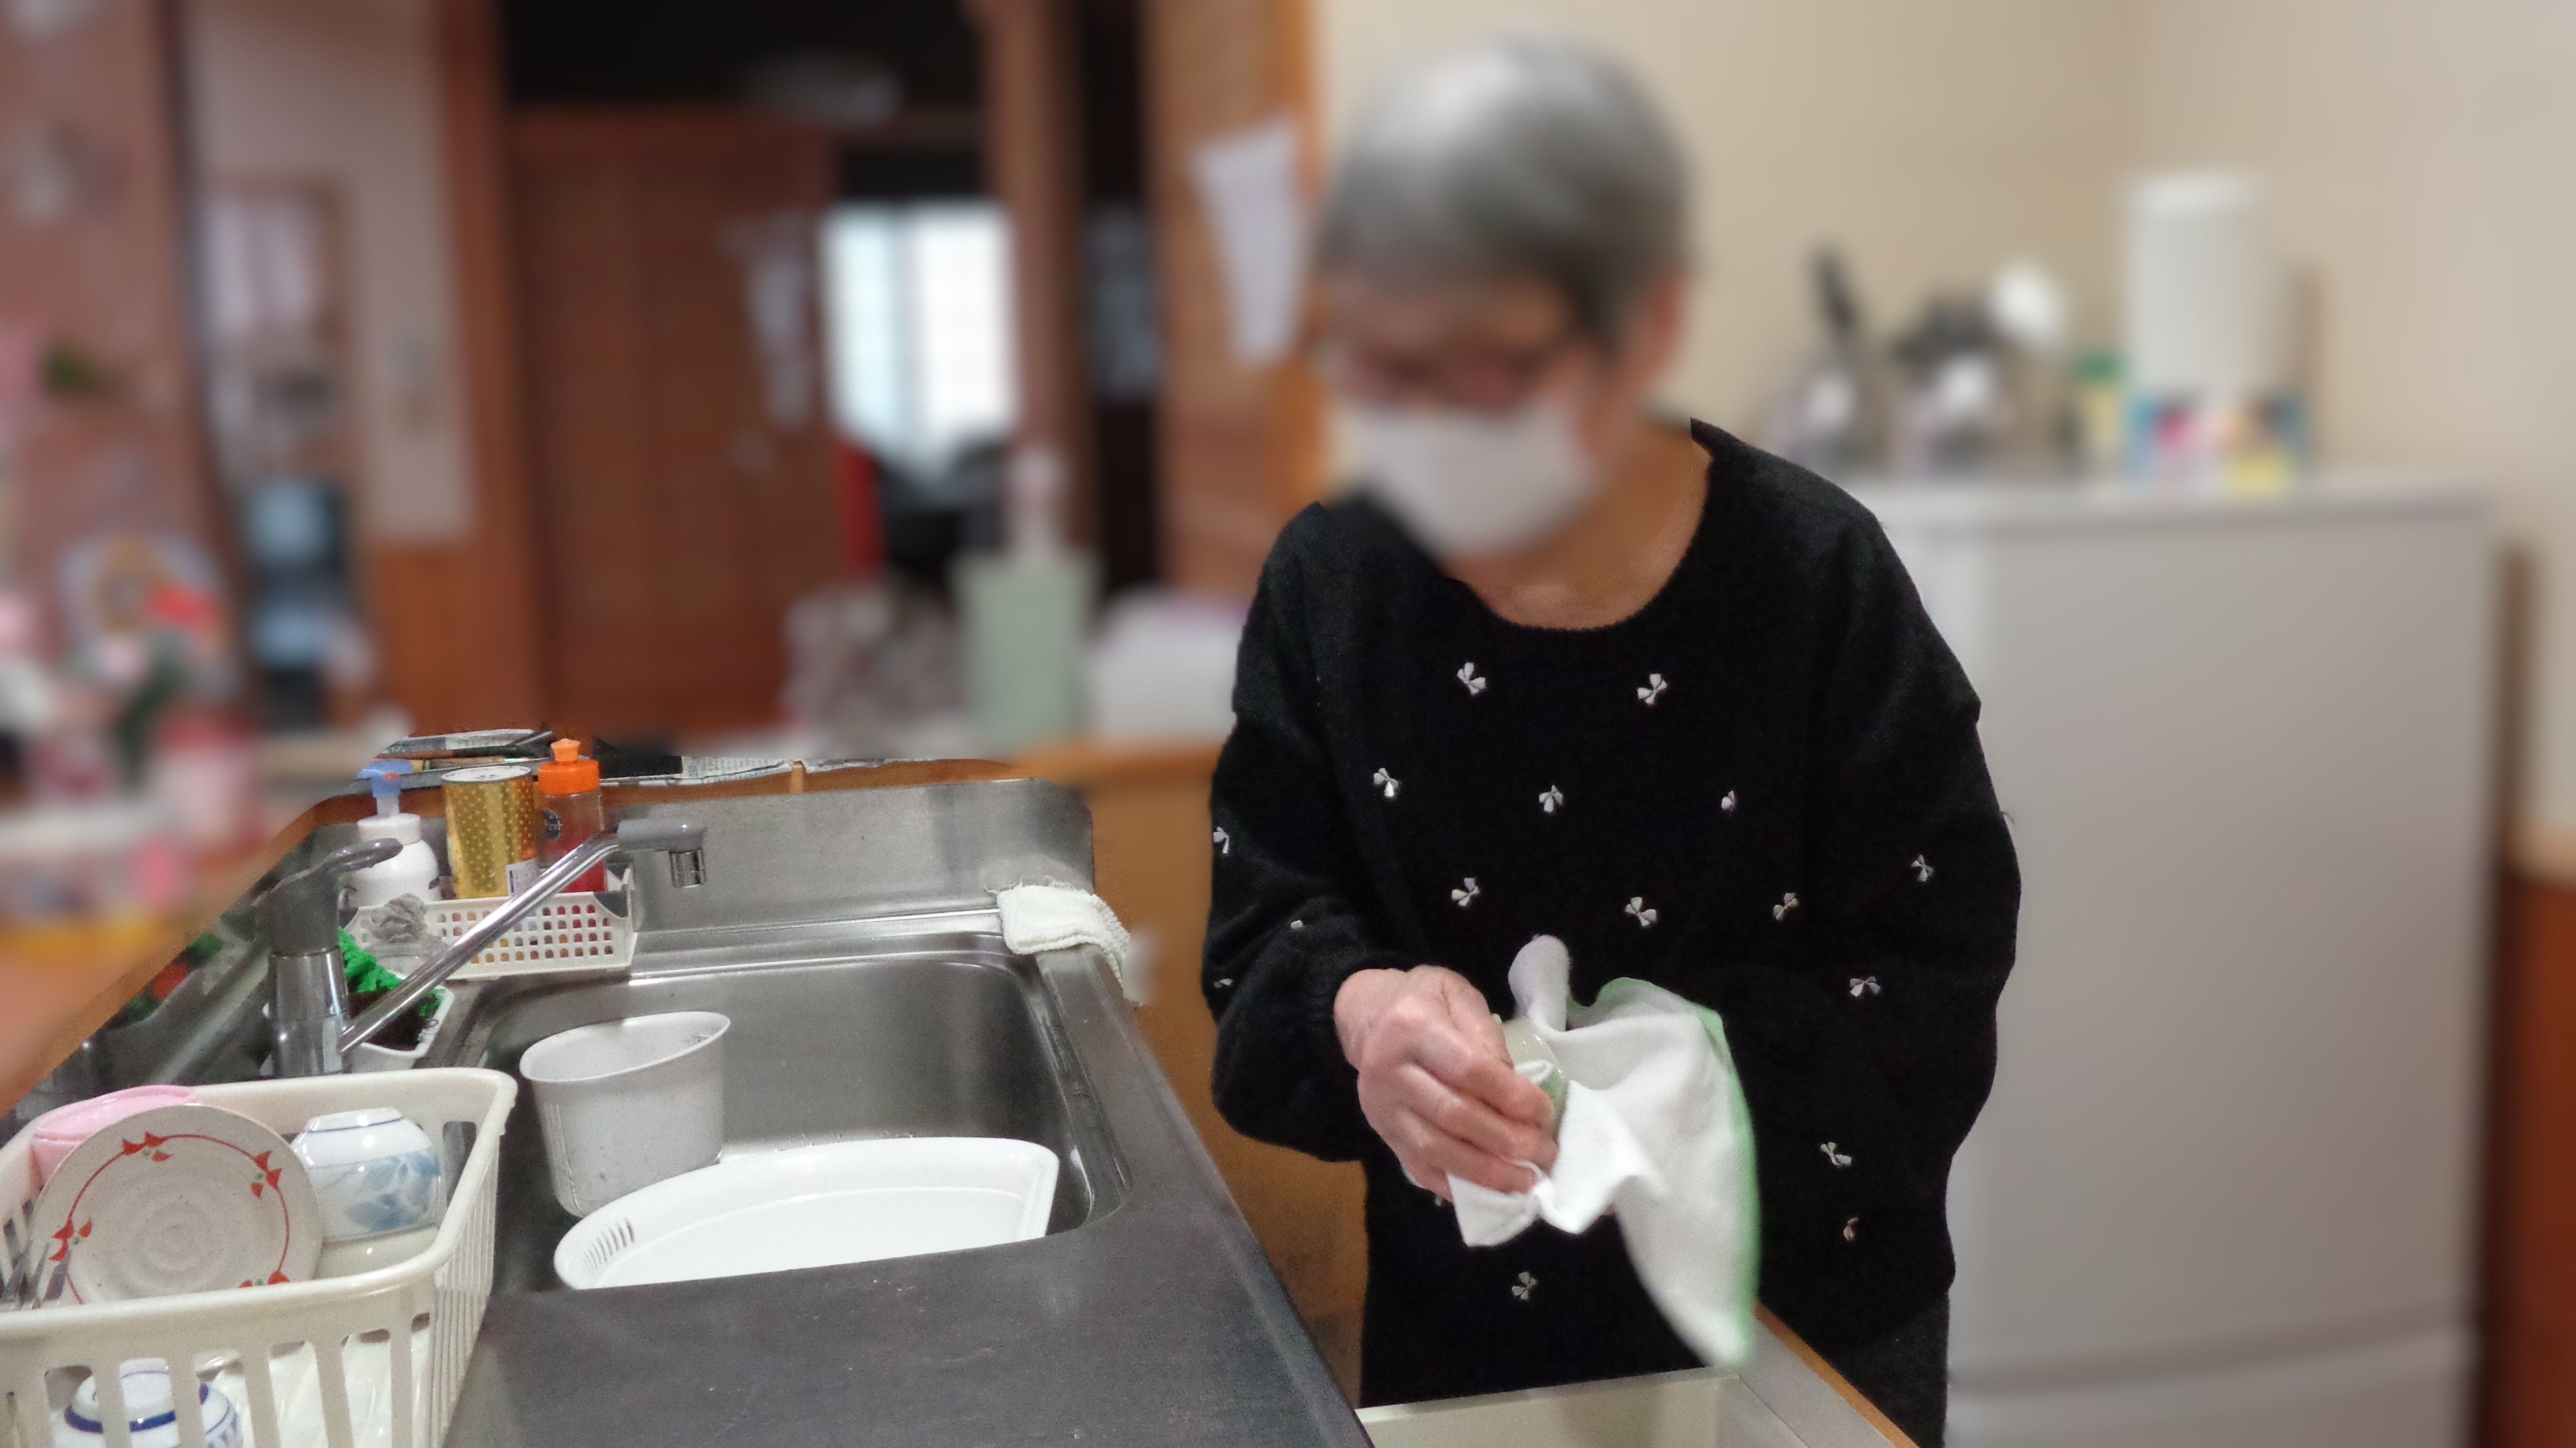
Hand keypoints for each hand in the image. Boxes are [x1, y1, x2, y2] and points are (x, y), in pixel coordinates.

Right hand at [1335, 965, 1557, 1198]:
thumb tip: (1515, 1086)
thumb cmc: (1423, 1002)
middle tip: (1545, 1152)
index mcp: (1411, 1027)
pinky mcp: (1382, 1134)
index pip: (1468, 1070)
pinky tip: (1491, 1192)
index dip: (1512, 1096)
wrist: (1367, 1017)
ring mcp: (1382, 1109)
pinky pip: (1419, 1169)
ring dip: (1486, 1172)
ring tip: (1526, 1180)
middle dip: (1506, 1140)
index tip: (1545, 1112)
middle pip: (1453, 1116)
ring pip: (1435, 1151)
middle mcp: (1389, 1071)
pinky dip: (1456, 1185)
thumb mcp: (1457, 995)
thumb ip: (1486, 1035)